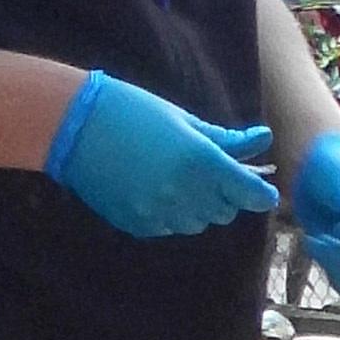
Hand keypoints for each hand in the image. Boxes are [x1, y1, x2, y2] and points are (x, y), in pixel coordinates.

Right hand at [45, 69, 279, 235]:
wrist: (75, 126)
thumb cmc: (133, 111)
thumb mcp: (184, 120)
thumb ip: (227, 139)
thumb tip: (263, 138)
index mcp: (202, 162)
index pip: (252, 195)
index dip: (260, 193)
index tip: (259, 188)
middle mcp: (185, 194)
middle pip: (226, 212)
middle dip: (225, 195)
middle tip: (207, 172)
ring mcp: (160, 214)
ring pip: (198, 224)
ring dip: (198, 207)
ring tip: (175, 178)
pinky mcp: (138, 225)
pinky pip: (169, 227)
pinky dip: (170, 214)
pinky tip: (152, 188)